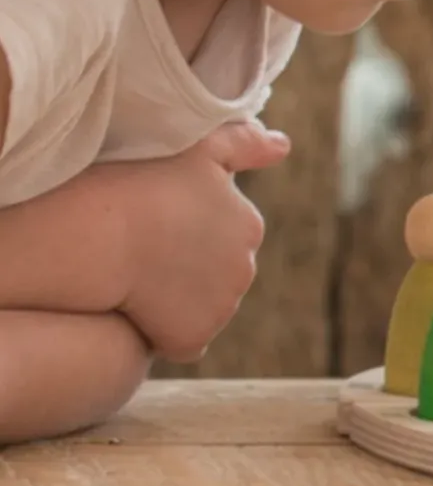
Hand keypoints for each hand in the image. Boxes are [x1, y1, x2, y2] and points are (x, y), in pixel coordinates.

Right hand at [104, 121, 288, 361]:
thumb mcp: (198, 148)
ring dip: (177, 300)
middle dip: (188, 266)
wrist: (95, 234)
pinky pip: (184, 342)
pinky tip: (137, 315)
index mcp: (249, 225)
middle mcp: (245, 269)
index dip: (188, 230)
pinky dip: (166, 334)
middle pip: (216, 272)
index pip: (226, 234)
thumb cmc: (140, 183)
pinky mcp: (193, 336)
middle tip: (142, 252)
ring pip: (201, 307)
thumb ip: (244, 143)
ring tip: (135, 281)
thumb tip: (284, 146)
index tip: (156, 223)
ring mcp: (222, 307)